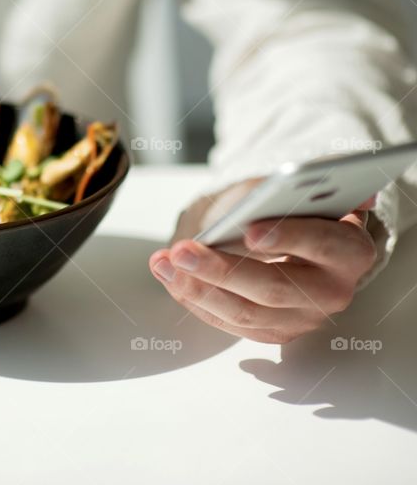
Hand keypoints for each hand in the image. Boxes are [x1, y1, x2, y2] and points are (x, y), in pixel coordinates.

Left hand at [148, 180, 377, 343]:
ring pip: (245, 312)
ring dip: (197, 288)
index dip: (289, 237)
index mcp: (351, 251)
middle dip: (223, 269)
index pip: (324, 245)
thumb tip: (313, 186)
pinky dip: (194, 299)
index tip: (250, 231)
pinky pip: (227, 322)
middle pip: (275, 288)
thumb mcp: (296, 187)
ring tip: (165, 262)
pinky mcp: (272, 332)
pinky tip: (169, 276)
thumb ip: (298, 184)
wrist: (288, 235)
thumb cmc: (291, 207)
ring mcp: (302, 318)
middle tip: (184, 250)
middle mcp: (332, 291)